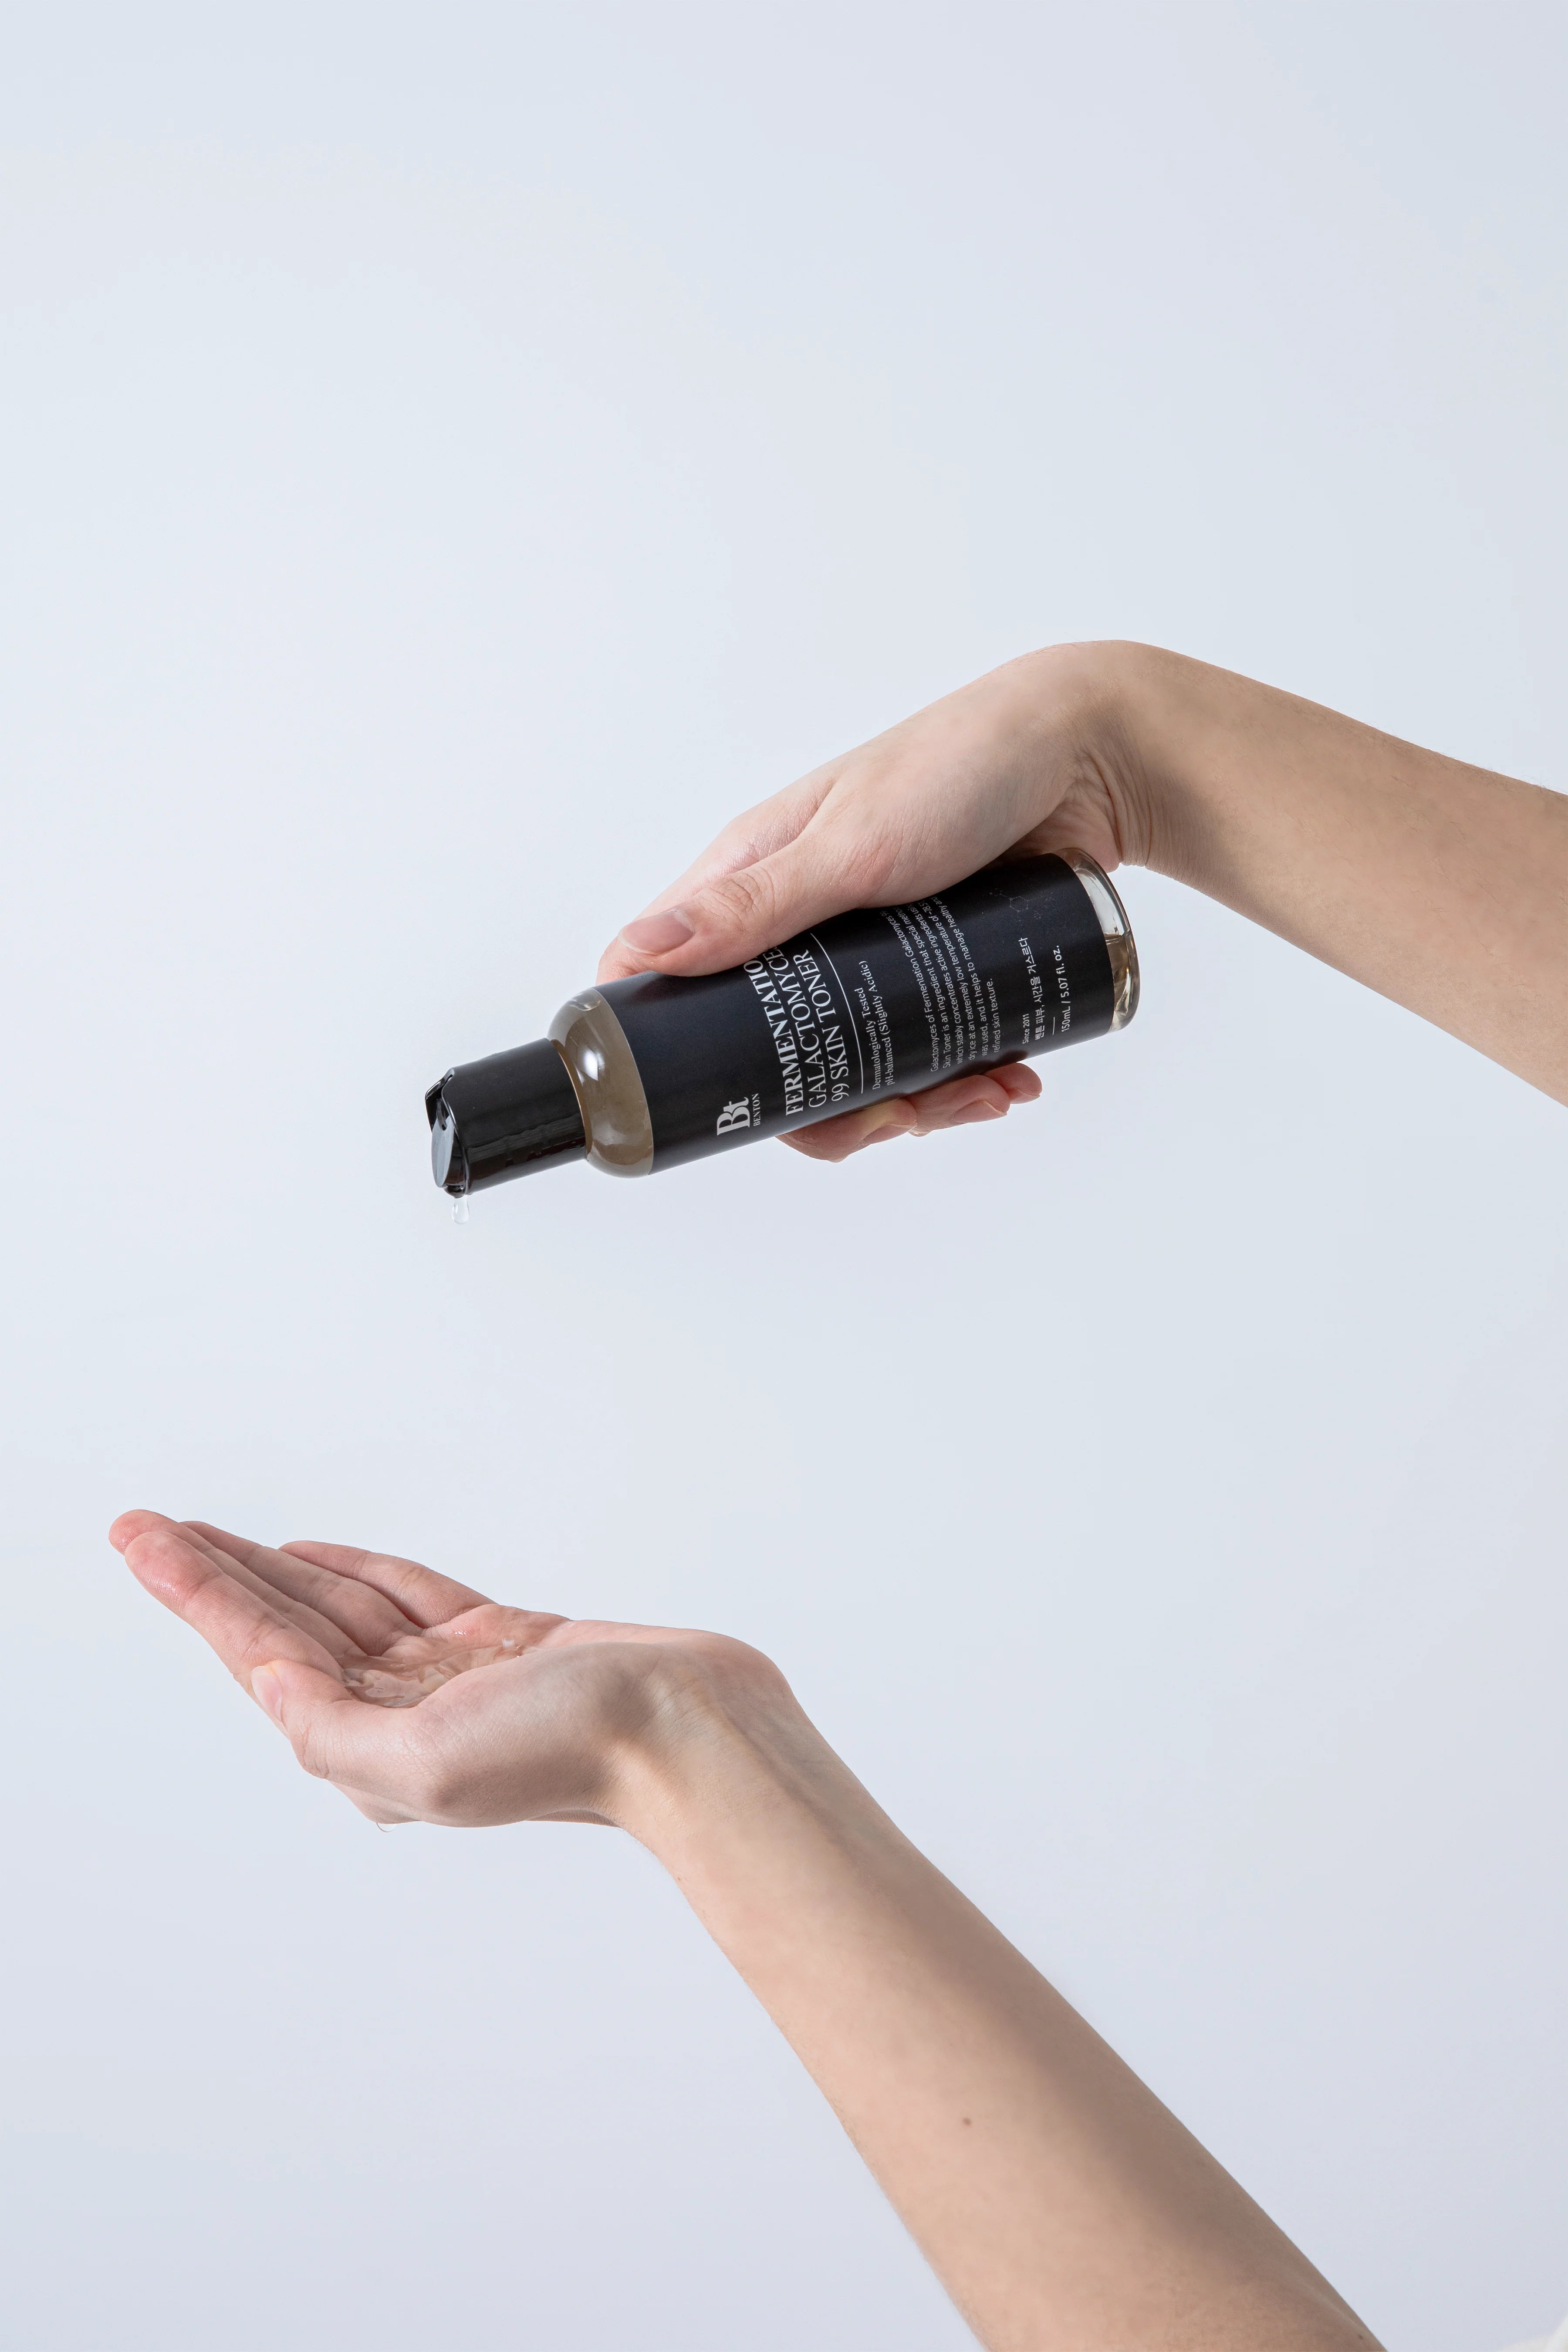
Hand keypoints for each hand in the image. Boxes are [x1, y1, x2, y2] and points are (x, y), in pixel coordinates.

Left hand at [110, 1512, 781, 1828]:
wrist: (690, 1731)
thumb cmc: (571, 1756)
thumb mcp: (428, 1768)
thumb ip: (330, 1733)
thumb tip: (269, 1679)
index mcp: (374, 1753)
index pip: (264, 1655)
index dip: (197, 1592)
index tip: (141, 1538)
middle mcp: (403, 1717)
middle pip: (286, 1628)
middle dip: (211, 1575)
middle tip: (142, 1524)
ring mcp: (452, 1677)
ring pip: (336, 1607)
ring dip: (269, 1567)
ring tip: (203, 1531)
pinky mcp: (502, 1642)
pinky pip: (404, 1596)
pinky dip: (353, 1571)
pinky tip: (309, 1553)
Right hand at [597, 642, 1136, 1159]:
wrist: (1095, 758)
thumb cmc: (963, 766)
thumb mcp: (851, 845)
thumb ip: (753, 904)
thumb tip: (638, 953)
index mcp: (750, 882)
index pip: (669, 982)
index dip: (676, 1057)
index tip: (728, 1103)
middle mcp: (799, 925)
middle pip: (774, 1054)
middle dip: (834, 1105)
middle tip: (896, 1114)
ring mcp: (869, 955)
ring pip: (858, 1064)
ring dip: (917, 1100)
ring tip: (985, 1091)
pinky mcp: (934, 969)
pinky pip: (928, 1048)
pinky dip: (965, 1078)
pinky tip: (1011, 1078)